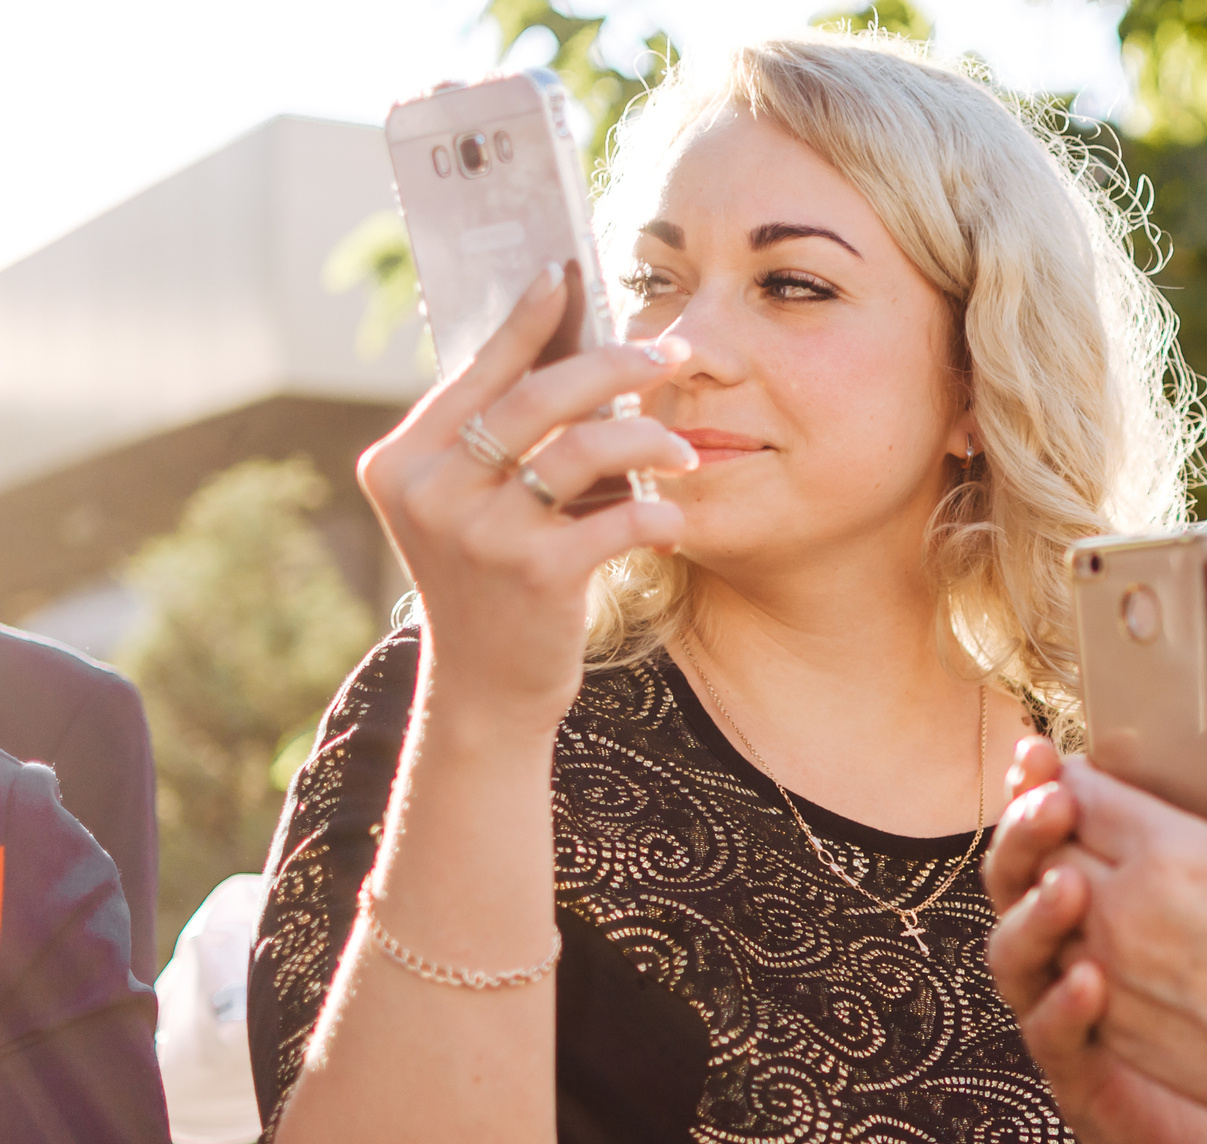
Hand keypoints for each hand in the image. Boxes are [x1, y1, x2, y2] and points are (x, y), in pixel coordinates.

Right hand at [357, 266, 699, 733]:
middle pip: (537, 396)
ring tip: (686, 449)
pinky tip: (673, 516)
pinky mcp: (532, 575)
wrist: (486, 690)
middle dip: (614, 365)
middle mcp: (428, 490)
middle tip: (670, 353)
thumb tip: (571, 349)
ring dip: (649, 438)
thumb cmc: (493, 584)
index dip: (529, 318)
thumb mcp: (473, 507)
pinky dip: (655, 511)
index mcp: (403, 459)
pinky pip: (614, 519)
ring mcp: (476, 533)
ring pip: (582, 449)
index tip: (570, 272)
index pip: (478, 369)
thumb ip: (499, 441)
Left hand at [994, 679, 1206, 1143]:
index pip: (1078, 789)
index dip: (1072, 774)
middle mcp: (1124, 910)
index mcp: (1173, 853)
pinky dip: (1069, 943)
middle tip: (1074, 815)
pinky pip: (1056, 966)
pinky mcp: (1105, 1023)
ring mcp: (1108, 972)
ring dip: (1054, 885)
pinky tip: (1106, 936)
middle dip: (1054, 823)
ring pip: (1041, 905)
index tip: (1083, 773)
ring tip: (1091, 875)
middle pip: (1046, 842)